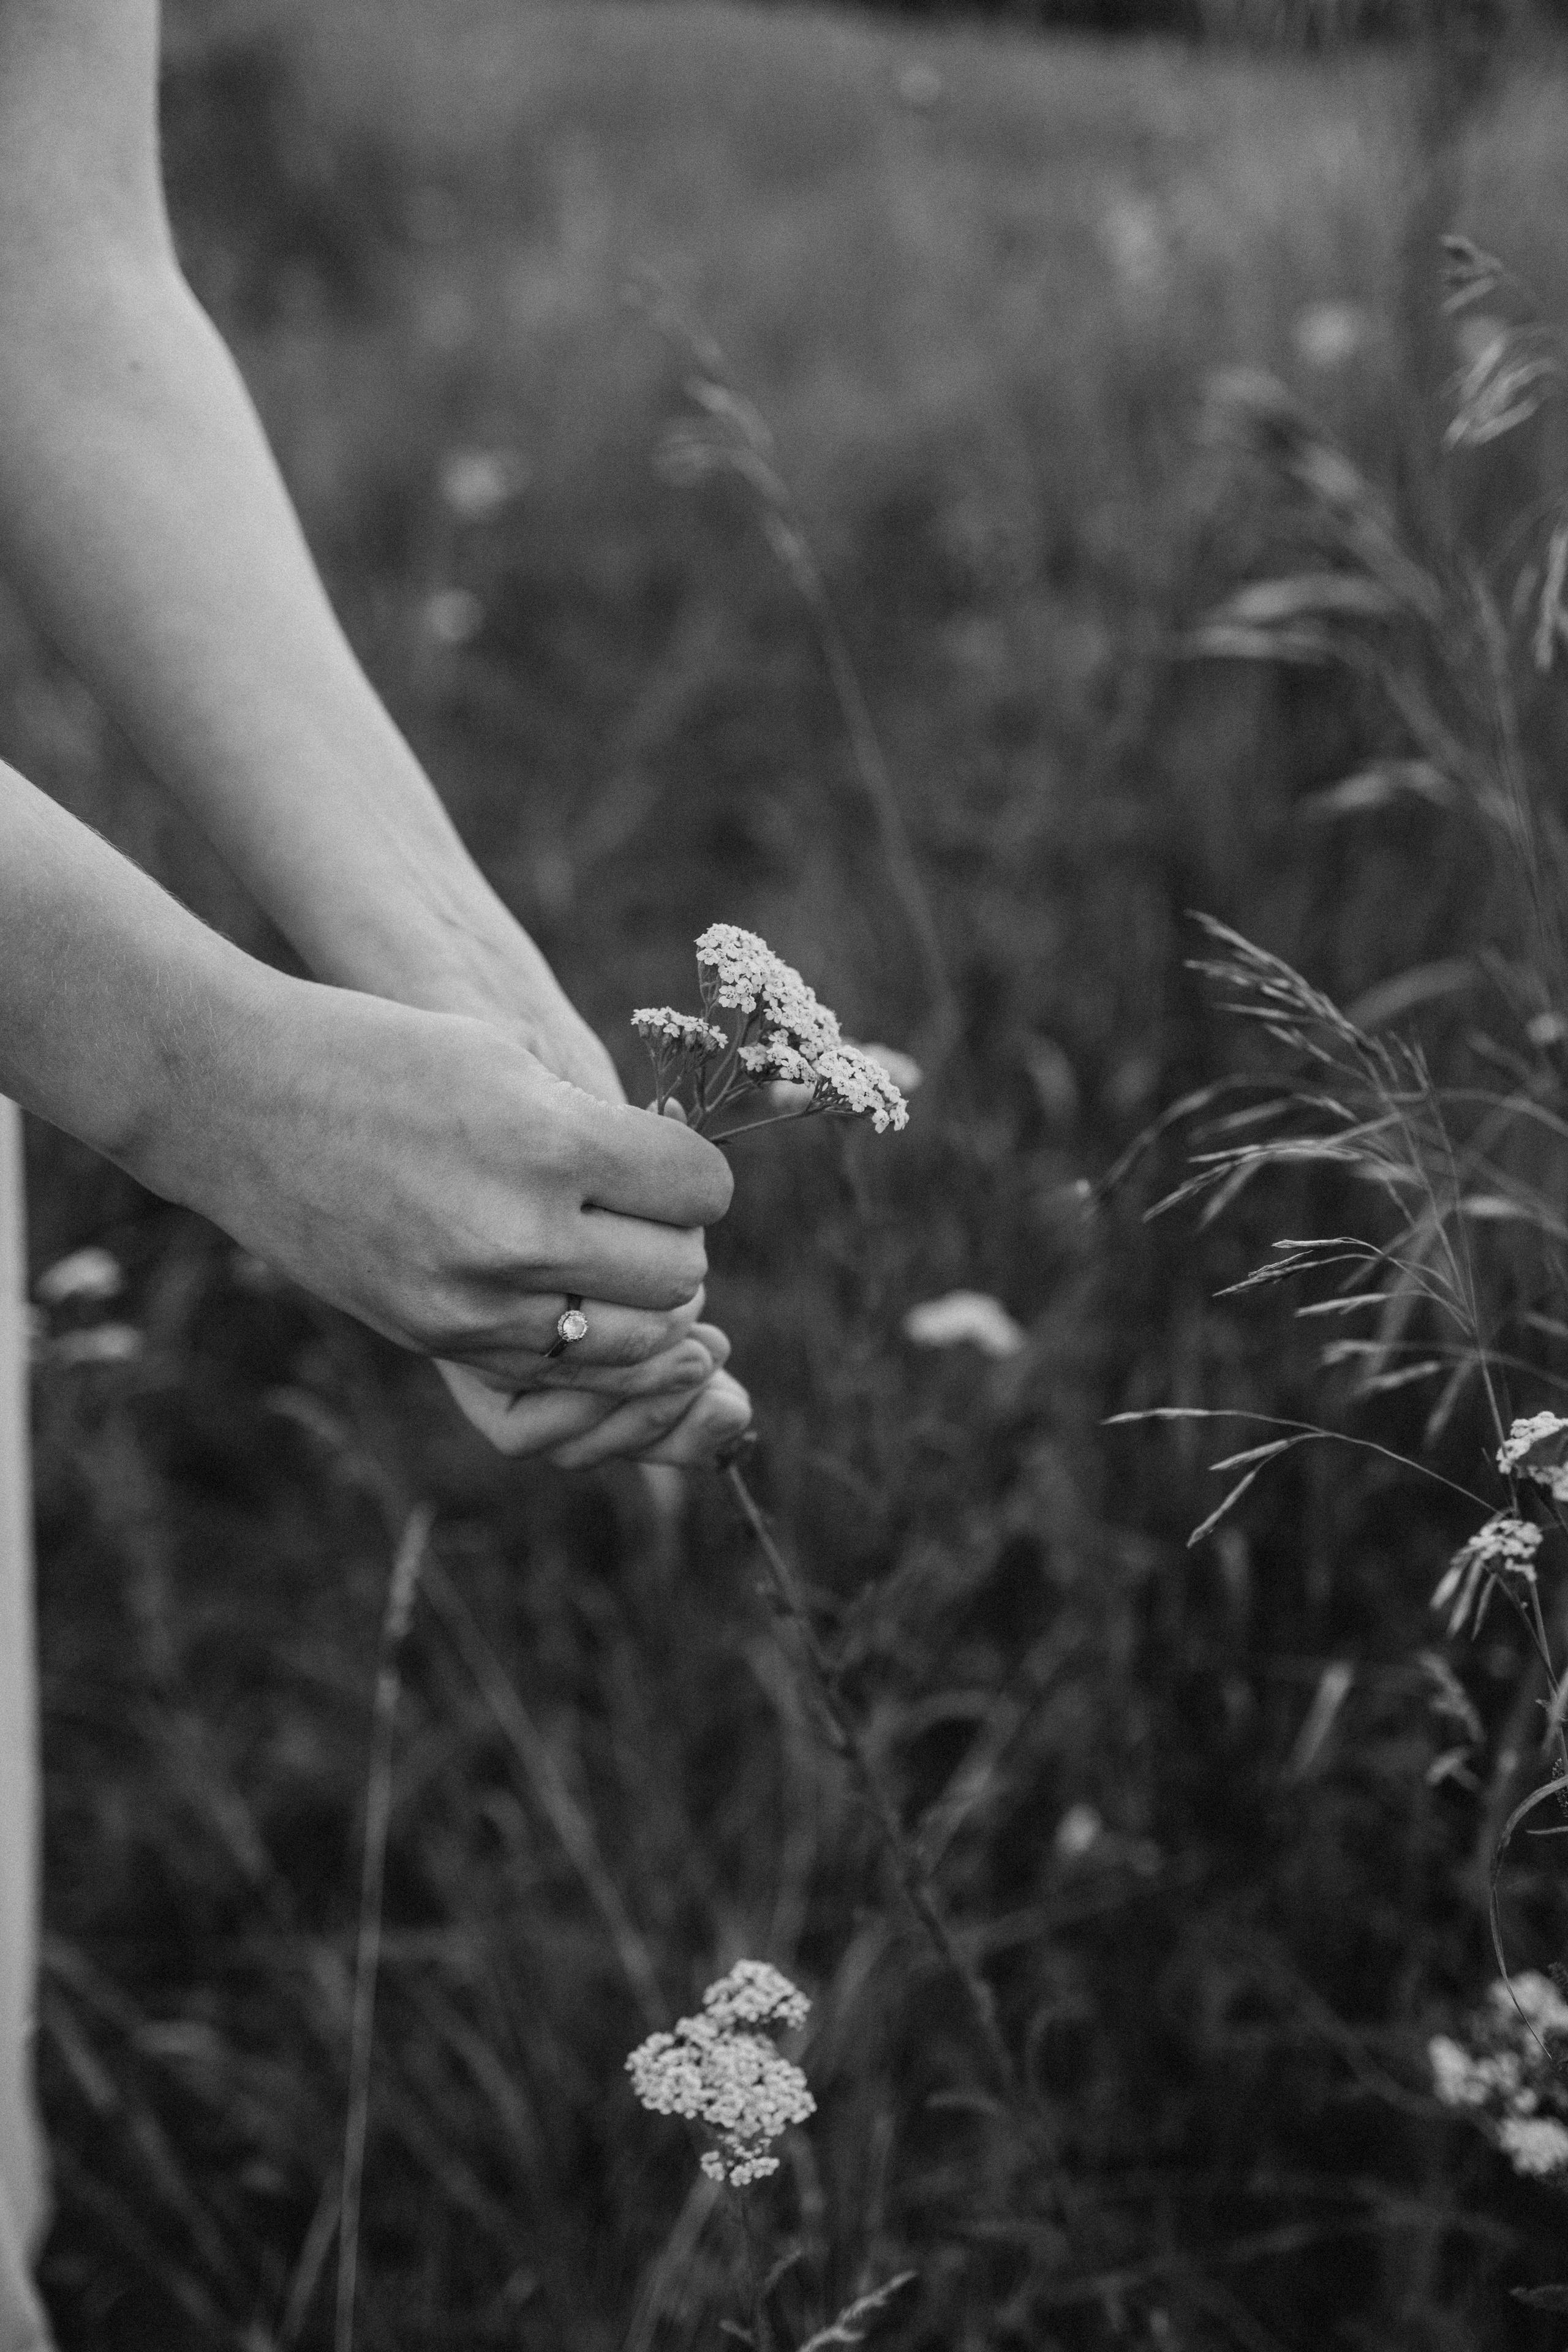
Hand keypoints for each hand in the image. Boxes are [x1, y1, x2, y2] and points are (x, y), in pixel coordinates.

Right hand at [162, 973, 733, 1389]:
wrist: (239, 1100)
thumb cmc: (382, 1054)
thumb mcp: (508, 1056)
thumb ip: (603, 1127)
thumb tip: (681, 1190)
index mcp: (548, 1144)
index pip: (701, 1190)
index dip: (698, 1176)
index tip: (672, 1165)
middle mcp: (518, 1235)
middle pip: (679, 1275)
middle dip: (678, 1245)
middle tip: (647, 1217)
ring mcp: (474, 1303)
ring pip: (632, 1345)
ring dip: (642, 1307)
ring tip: (616, 1263)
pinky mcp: (436, 1340)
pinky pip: (555, 1375)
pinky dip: (582, 1345)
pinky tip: (566, 1297)